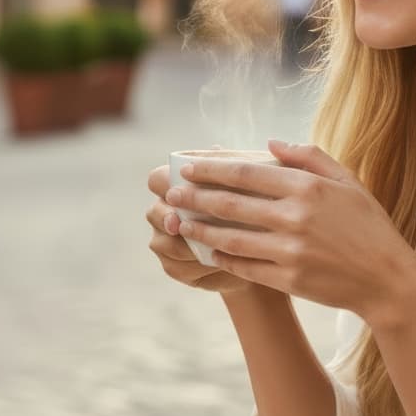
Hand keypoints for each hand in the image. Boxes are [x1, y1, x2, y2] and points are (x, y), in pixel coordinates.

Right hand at [145, 165, 256, 295]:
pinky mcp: (176, 265)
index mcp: (178, 184)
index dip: (164, 184)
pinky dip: (197, 267)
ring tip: (211, 247)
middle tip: (180, 224)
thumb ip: (231, 167)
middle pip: (154, 212)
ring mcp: (167, 239)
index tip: (178, 191)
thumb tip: (217, 148)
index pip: (157, 179)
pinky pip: (177, 268)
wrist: (261, 245)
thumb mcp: (250, 183)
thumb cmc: (254, 204)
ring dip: (185, 246)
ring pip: (163, 244)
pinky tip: (218, 265)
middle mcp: (166, 210)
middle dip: (168, 219)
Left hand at [164, 140, 415, 324]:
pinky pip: (244, 266)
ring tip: (179, 221)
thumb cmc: (368, 224)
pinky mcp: (288, 279)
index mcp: (307, 187)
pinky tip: (208, 250)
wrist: (386, 278)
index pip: (247, 173)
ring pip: (231, 237)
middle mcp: (295, 217)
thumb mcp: (346, 180)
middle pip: (231, 203)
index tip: (189, 165)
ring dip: (200, 229)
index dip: (213, 169)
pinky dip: (222, 257)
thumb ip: (309, 157)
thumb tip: (269, 143)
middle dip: (195, 196)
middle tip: (171, 191)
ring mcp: (290, 250)